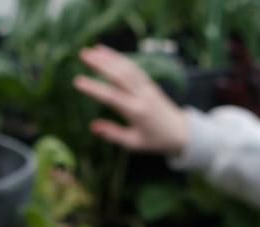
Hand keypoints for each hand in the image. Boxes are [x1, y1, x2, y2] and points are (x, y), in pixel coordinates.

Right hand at [75, 45, 191, 156]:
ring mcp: (147, 88)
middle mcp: (142, 96)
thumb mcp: (134, 143)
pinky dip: (119, 58)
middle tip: (83, 54)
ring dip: (109, 57)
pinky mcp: (149, 84)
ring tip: (92, 49)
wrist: (181, 133)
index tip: (78, 82)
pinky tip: (106, 52)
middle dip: (101, 64)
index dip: (94, 89)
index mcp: (137, 112)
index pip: (112, 97)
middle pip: (120, 76)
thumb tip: (93, 127)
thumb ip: (114, 134)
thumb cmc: (156, 140)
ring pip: (127, 68)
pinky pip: (133, 68)